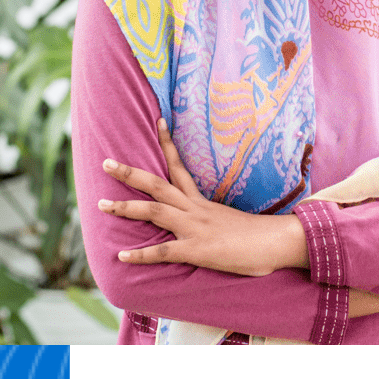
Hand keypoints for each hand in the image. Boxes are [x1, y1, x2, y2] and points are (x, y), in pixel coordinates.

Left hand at [98, 118, 308, 276]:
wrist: (278, 242)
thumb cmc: (258, 235)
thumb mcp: (228, 220)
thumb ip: (211, 218)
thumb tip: (204, 220)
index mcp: (202, 201)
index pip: (179, 166)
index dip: (166, 144)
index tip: (157, 121)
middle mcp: (194, 209)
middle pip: (156, 184)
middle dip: (128, 174)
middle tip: (105, 163)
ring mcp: (194, 228)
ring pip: (153, 211)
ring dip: (124, 208)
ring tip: (100, 205)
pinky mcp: (197, 250)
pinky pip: (163, 251)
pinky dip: (140, 254)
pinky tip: (121, 256)